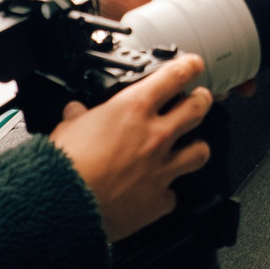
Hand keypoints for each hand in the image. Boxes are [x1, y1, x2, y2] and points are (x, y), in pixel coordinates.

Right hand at [48, 55, 212, 240]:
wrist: (66, 203)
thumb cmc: (67, 165)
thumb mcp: (68, 128)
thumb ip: (78, 117)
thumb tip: (76, 112)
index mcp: (134, 109)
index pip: (174, 77)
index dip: (189, 67)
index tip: (194, 65)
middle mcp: (155, 136)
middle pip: (197, 109)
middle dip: (203, 100)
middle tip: (201, 99)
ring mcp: (162, 168)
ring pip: (200, 152)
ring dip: (197, 147)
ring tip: (193, 146)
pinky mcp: (159, 200)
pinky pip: (173, 195)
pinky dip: (166, 193)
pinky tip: (159, 192)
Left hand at [92, 0, 257, 96]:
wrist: (88, 6)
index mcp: (184, 9)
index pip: (224, 21)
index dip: (249, 35)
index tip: (268, 45)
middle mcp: (182, 31)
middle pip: (221, 53)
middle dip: (242, 69)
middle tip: (251, 81)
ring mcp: (169, 51)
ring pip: (203, 71)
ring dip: (220, 83)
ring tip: (228, 92)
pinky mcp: (153, 67)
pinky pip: (177, 83)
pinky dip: (189, 92)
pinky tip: (196, 98)